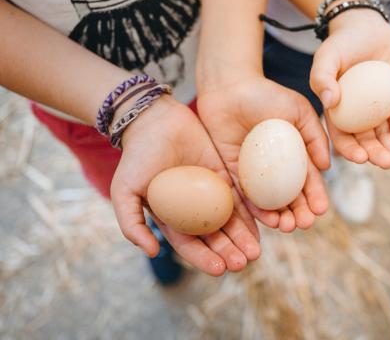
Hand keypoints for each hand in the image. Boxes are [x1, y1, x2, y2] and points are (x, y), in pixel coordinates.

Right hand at [110, 96, 260, 275]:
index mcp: (171, 217)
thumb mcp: (123, 191)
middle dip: (230, 252)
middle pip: (215, 237)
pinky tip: (266, 222)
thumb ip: (131, 223)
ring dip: (244, 237)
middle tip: (244, 262)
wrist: (153, 120)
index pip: (190, 245)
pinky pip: (241, 195)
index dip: (205, 259)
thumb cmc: (136, 156)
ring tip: (255, 251)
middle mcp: (193, 209)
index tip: (220, 269)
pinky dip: (252, 210)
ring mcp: (210, 191)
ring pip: (231, 220)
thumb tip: (152, 252)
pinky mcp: (224, 173)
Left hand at [198, 75, 329, 232]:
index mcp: (295, 154)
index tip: (321, 210)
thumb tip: (326, 167)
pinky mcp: (232, 173)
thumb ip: (315, 135)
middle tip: (304, 224)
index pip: (307, 181)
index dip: (315, 197)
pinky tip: (266, 219)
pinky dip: (255, 210)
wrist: (230, 87)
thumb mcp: (298, 110)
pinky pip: (244, 197)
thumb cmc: (266, 93)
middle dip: (299, 214)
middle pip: (290, 198)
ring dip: (280, 218)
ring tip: (287, 227)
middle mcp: (276, 168)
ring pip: (269, 203)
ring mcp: (254, 172)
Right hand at [310, 9, 389, 168]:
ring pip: (386, 136)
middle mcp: (357, 115)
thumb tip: (328, 101)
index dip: (350, 151)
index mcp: (337, 111)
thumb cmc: (341, 42)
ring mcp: (378, 109)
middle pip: (366, 142)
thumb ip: (322, 77)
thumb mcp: (327, 56)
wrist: (367, 26)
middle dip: (378, 155)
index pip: (341, 137)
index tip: (361, 158)